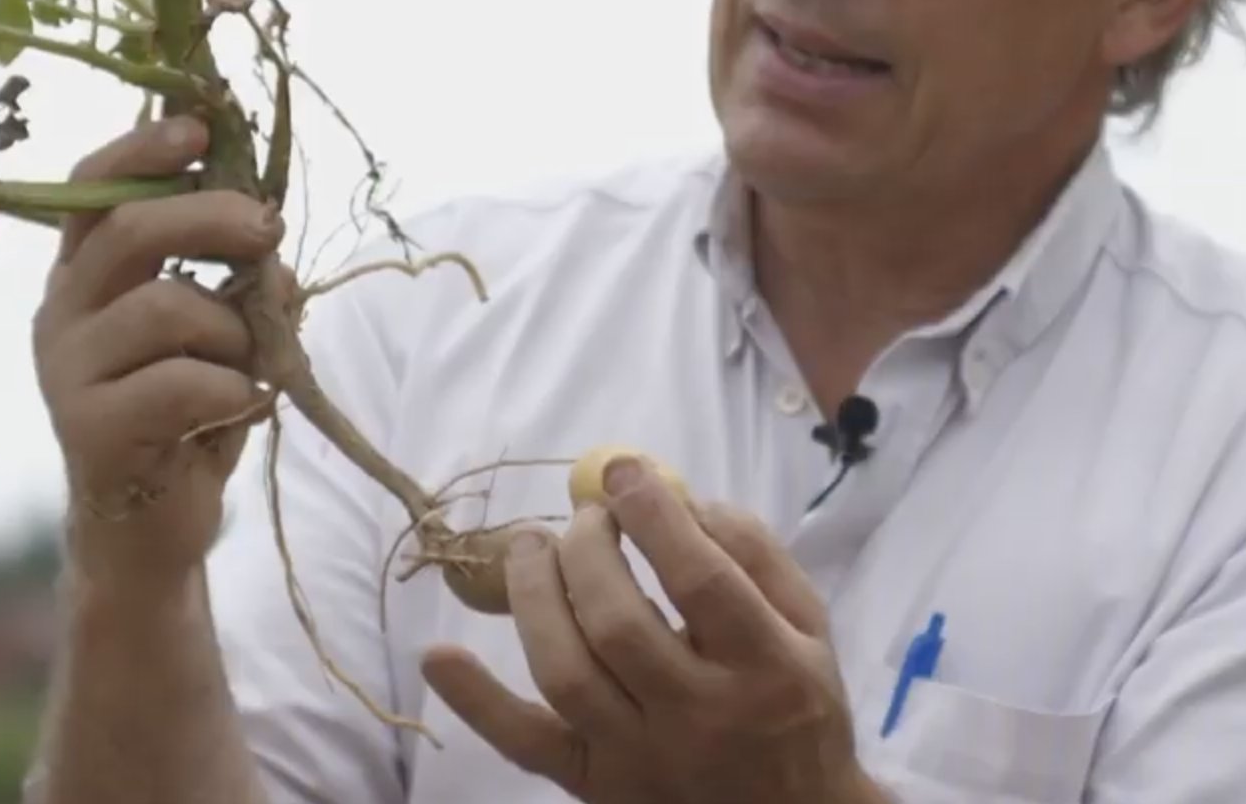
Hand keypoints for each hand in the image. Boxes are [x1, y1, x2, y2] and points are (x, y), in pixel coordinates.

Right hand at [31, 114, 283, 588]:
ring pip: (167, 306)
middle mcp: (61, 313)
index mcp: (83, 277)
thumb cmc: (188, 414)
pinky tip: (239, 407)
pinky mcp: (91, 430)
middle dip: (213, 217)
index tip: (200, 128)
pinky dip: (234, 387)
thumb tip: (275, 242)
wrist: (150, 530)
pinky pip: (183, 383)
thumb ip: (237, 279)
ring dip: (234, 328)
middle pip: (130, 229)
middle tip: (270, 228)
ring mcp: (68, 372)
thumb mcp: (218, 332)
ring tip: (250, 363)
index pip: (92, 191)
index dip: (141, 150)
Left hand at [421, 457, 883, 803]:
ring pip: (566, 674)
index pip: (699, 579)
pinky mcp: (595, 784)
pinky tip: (439, 654)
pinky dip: (478, 701)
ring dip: (533, 596)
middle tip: (584, 518)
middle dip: (587, 550)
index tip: (621, 473)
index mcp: (766, 667)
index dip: (652, 515)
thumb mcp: (806, 620)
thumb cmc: (796, 700)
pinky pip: (527, 745)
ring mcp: (641, 757)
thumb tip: (673, 492)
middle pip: (618, 622)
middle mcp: (701, 717)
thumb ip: (751, 550)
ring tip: (531, 545)